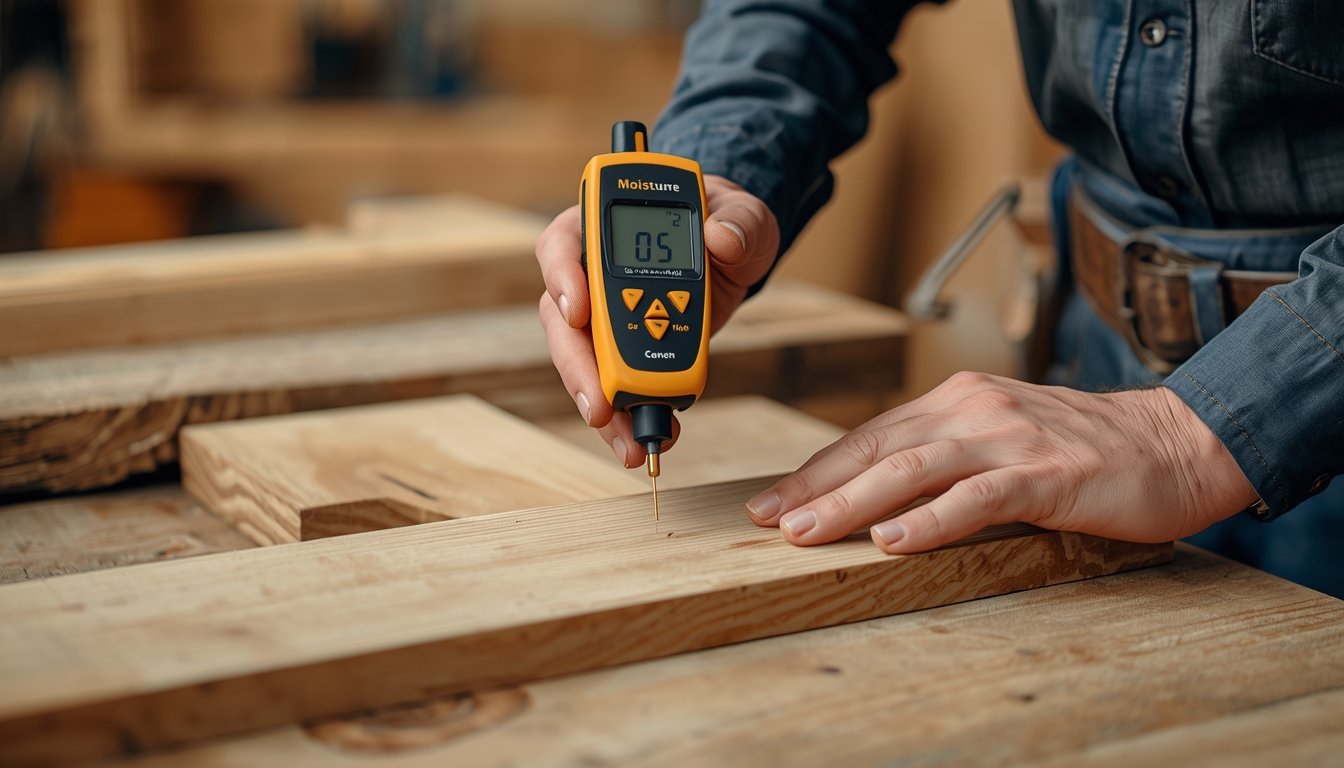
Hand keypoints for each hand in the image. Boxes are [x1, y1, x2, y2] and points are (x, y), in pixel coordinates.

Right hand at [536, 174, 779, 466]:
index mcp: (603, 225)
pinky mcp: (624, 348)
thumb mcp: (744, 213)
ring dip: (601, 404)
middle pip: (562, 320)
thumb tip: (723, 240)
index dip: (562, 277)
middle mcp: (590, 273)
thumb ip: (738, 221)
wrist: (738, 253)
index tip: (577, 311)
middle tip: (600, 406)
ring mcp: (603, 315)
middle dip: (578, 368)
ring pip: (582, 362)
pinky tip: (646, 438)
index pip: (562, 243)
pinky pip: (615, 384)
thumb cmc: (728, 220)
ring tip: (629, 442)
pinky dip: (628, 415)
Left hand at [745, 372, 1257, 551]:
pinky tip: (893, 539)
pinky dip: (931, 519)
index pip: (870, 436)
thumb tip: (879, 496)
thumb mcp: (1001, 442)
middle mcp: (974, 410)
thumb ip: (946, 459)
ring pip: (914, 468)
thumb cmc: (1084, 451)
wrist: (1176, 442)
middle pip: (877, 448)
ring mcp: (1010, 438)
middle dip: (815, 485)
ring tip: (807, 531)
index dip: (816, 469)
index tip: (771, 500)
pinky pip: (979, 496)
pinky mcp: (1047, 473)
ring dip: (853, 502)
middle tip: (766, 519)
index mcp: (957, 402)